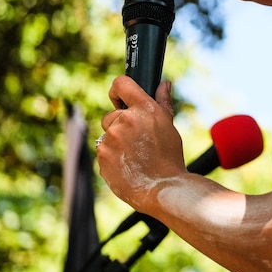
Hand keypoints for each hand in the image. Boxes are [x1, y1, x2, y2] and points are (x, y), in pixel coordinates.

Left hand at [96, 76, 185, 211]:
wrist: (162, 187)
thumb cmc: (169, 157)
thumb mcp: (168, 125)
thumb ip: (162, 102)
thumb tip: (164, 84)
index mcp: (144, 109)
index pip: (122, 84)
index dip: (117, 91)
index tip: (118, 99)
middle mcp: (125, 120)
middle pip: (111, 115)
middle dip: (120, 125)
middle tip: (137, 141)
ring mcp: (111, 139)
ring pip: (107, 135)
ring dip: (116, 142)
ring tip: (134, 156)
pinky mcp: (102, 156)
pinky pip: (103, 152)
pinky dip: (111, 157)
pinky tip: (127, 165)